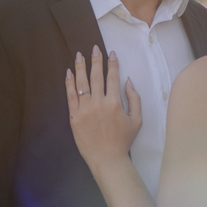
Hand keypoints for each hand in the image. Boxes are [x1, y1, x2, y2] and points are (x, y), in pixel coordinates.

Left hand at [66, 46, 141, 166]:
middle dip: (96, 59)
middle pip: (96, 76)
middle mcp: (99, 103)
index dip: (112, 64)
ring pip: (82, 83)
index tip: (111, 53)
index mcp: (115, 103)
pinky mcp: (74, 117)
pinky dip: (69, 83)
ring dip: (80, 67)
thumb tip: (128, 80)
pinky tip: (69, 72)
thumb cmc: (123, 140)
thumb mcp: (137, 120)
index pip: (112, 77)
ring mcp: (85, 109)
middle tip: (94, 47)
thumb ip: (134, 98)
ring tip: (79, 55)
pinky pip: (70, 96)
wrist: (107, 159)